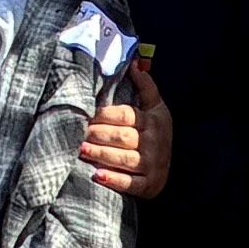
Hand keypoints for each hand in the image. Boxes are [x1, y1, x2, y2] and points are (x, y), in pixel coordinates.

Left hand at [84, 50, 169, 199]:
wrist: (170, 166)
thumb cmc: (156, 133)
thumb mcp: (157, 108)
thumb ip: (146, 86)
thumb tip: (135, 62)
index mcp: (153, 121)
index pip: (127, 115)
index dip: (105, 115)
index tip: (86, 114)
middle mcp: (154, 143)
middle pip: (123, 137)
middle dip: (98, 134)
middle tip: (78, 132)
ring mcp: (152, 165)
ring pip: (124, 159)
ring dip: (101, 154)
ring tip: (81, 149)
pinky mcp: (149, 185)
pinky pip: (130, 183)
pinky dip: (114, 180)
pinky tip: (97, 175)